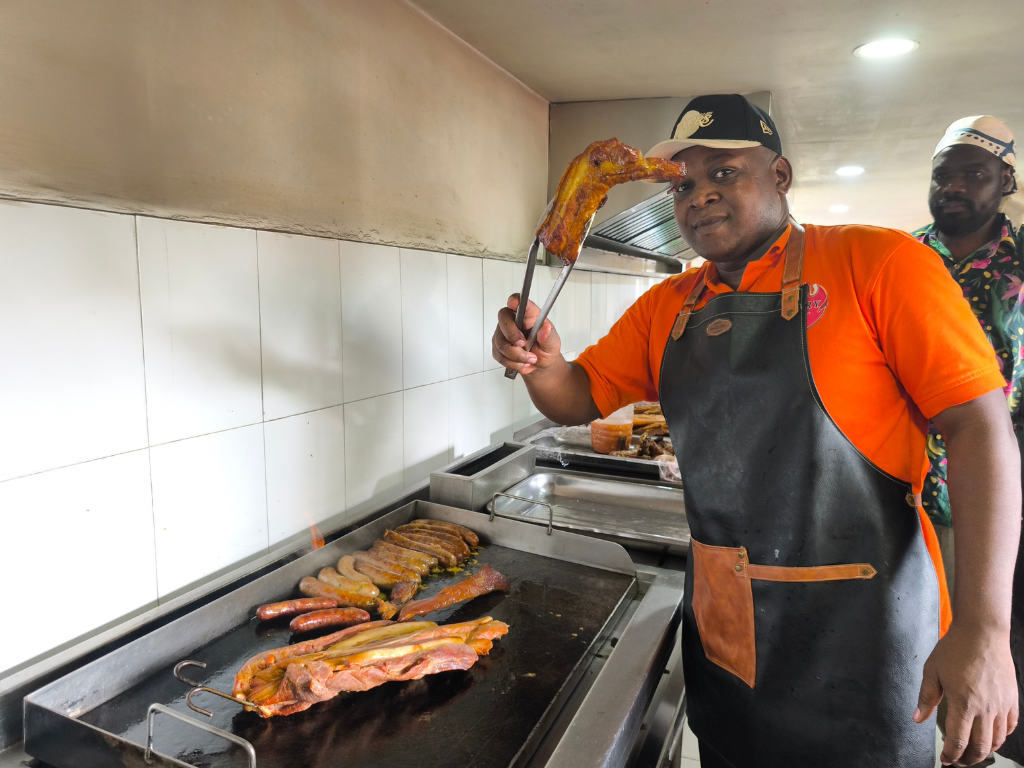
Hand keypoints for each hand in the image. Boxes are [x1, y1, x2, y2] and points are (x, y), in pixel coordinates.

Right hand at [491, 294, 561, 374]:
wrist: (540, 366)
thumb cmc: (545, 349)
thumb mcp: (553, 344)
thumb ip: (549, 336)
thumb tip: (545, 329)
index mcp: (530, 315)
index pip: (520, 302)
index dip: (515, 300)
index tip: (513, 302)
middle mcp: (514, 321)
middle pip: (503, 318)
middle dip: (512, 334)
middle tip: (524, 345)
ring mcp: (504, 333)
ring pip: (501, 342)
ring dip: (516, 355)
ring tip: (529, 358)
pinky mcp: (498, 346)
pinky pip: (499, 354)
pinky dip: (512, 362)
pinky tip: (521, 361)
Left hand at [914, 624, 1017, 765]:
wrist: (982, 632)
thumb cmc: (955, 649)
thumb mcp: (932, 671)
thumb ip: (926, 698)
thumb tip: (918, 718)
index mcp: (963, 703)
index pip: (958, 740)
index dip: (951, 755)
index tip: (946, 760)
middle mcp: (985, 708)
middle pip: (980, 747)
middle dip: (968, 759)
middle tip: (959, 762)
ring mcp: (1001, 705)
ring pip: (997, 740)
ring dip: (985, 751)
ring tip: (974, 753)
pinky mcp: (1012, 699)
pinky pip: (1010, 726)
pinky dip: (1002, 736)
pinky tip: (993, 736)